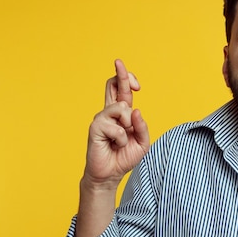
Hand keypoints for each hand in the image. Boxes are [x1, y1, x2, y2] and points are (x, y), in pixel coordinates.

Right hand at [83, 59, 149, 186]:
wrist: (110, 175)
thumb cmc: (124, 157)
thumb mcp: (142, 142)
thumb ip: (142, 126)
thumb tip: (136, 110)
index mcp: (121, 114)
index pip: (122, 91)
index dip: (126, 79)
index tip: (136, 82)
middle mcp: (109, 113)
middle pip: (112, 85)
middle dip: (120, 73)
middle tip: (119, 62)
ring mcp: (101, 119)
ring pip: (120, 108)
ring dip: (128, 126)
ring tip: (122, 139)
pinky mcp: (95, 128)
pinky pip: (117, 127)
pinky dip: (122, 138)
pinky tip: (115, 145)